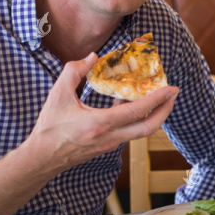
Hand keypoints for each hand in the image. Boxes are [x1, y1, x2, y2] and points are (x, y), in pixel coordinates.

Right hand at [25, 53, 178, 174]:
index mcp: (100, 124)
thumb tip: (93, 56)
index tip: (172, 88)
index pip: (137, 111)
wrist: (41, 158)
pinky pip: (130, 132)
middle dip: (166, 110)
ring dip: (153, 115)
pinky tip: (131, 103)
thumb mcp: (58, 94)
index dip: (158, 99)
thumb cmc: (49, 127)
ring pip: (141, 131)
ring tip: (158, 97)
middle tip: (173, 94)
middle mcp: (110, 137)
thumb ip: (74, 71)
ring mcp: (111, 144)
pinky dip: (137, 118)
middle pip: (149, 127)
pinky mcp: (108, 147)